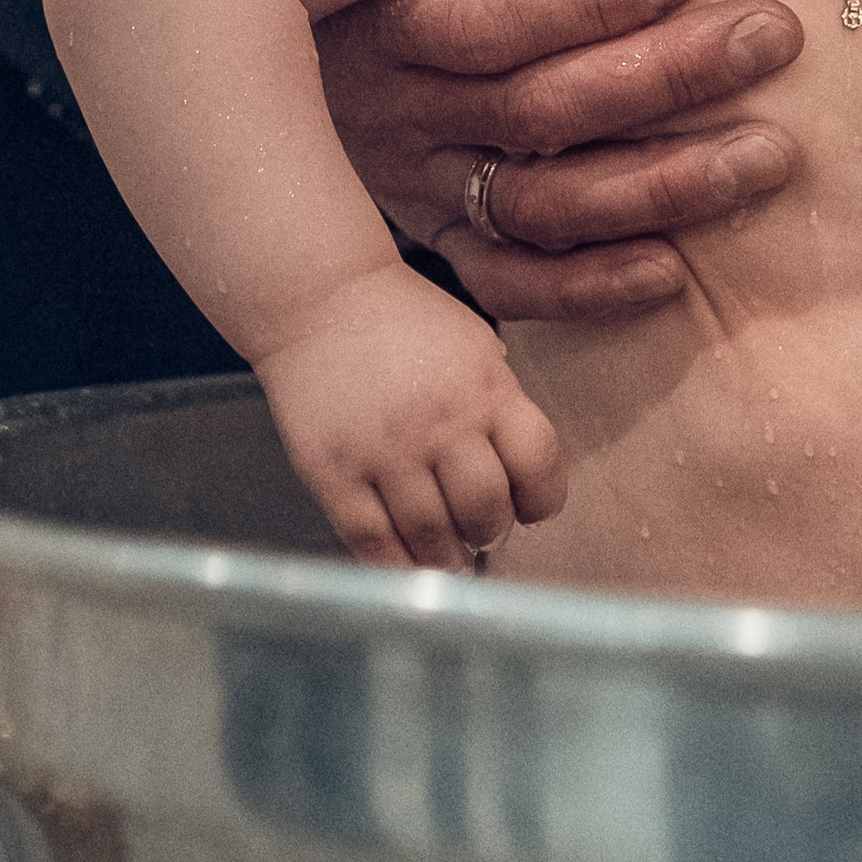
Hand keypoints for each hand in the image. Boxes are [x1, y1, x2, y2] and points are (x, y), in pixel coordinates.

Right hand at [257, 261, 566, 567]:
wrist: (320, 297)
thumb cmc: (403, 320)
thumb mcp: (472, 343)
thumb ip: (500, 401)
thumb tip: (523, 474)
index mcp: (485, 385)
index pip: (537, 462)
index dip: (541, 498)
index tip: (531, 509)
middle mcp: (441, 420)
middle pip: (485, 508)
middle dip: (490, 530)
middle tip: (481, 531)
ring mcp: (385, 449)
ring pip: (431, 533)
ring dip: (447, 555)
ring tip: (447, 552)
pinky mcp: (335, 472)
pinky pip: (372, 540)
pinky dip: (396, 564)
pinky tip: (406, 561)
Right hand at [292, 0, 803, 318]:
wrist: (213, 2)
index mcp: (380, 2)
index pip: (489, 13)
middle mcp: (392, 103)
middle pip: (537, 108)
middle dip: (665, 75)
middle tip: (772, 35)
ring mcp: (410, 180)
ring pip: (543, 203)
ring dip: (662, 187)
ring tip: (771, 153)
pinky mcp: (422, 234)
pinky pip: (506, 281)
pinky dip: (586, 288)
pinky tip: (672, 267)